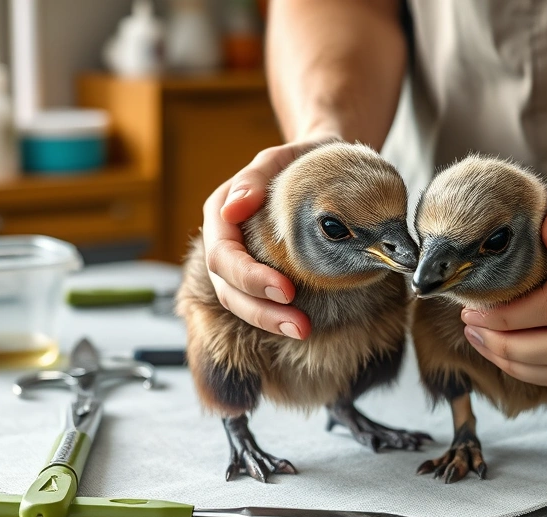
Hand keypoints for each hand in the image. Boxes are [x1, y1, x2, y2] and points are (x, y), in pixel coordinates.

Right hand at [202, 134, 339, 338]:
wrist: (324, 162)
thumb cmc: (303, 158)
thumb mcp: (282, 156)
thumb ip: (256, 176)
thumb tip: (233, 209)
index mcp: (222, 212)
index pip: (223, 256)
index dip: (250, 278)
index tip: (287, 291)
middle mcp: (226, 240)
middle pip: (228, 287)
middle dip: (261, 311)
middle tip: (301, 325)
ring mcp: (241, 261)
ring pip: (240, 301)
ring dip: (269, 322)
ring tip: (303, 330)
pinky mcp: (262, 274)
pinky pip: (259, 302)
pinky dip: (276, 317)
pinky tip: (302, 326)